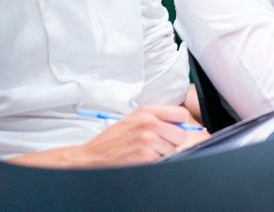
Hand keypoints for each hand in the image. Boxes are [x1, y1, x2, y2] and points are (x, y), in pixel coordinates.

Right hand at [72, 105, 205, 165]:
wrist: (91, 156)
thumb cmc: (113, 140)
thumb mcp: (133, 120)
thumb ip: (156, 119)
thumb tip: (181, 125)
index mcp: (146, 111)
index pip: (181, 114)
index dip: (180, 125)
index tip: (174, 131)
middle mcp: (148, 122)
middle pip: (181, 134)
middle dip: (172, 142)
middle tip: (157, 145)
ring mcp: (147, 139)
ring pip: (173, 149)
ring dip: (162, 154)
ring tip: (144, 152)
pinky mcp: (145, 155)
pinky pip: (162, 160)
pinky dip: (155, 162)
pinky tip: (141, 159)